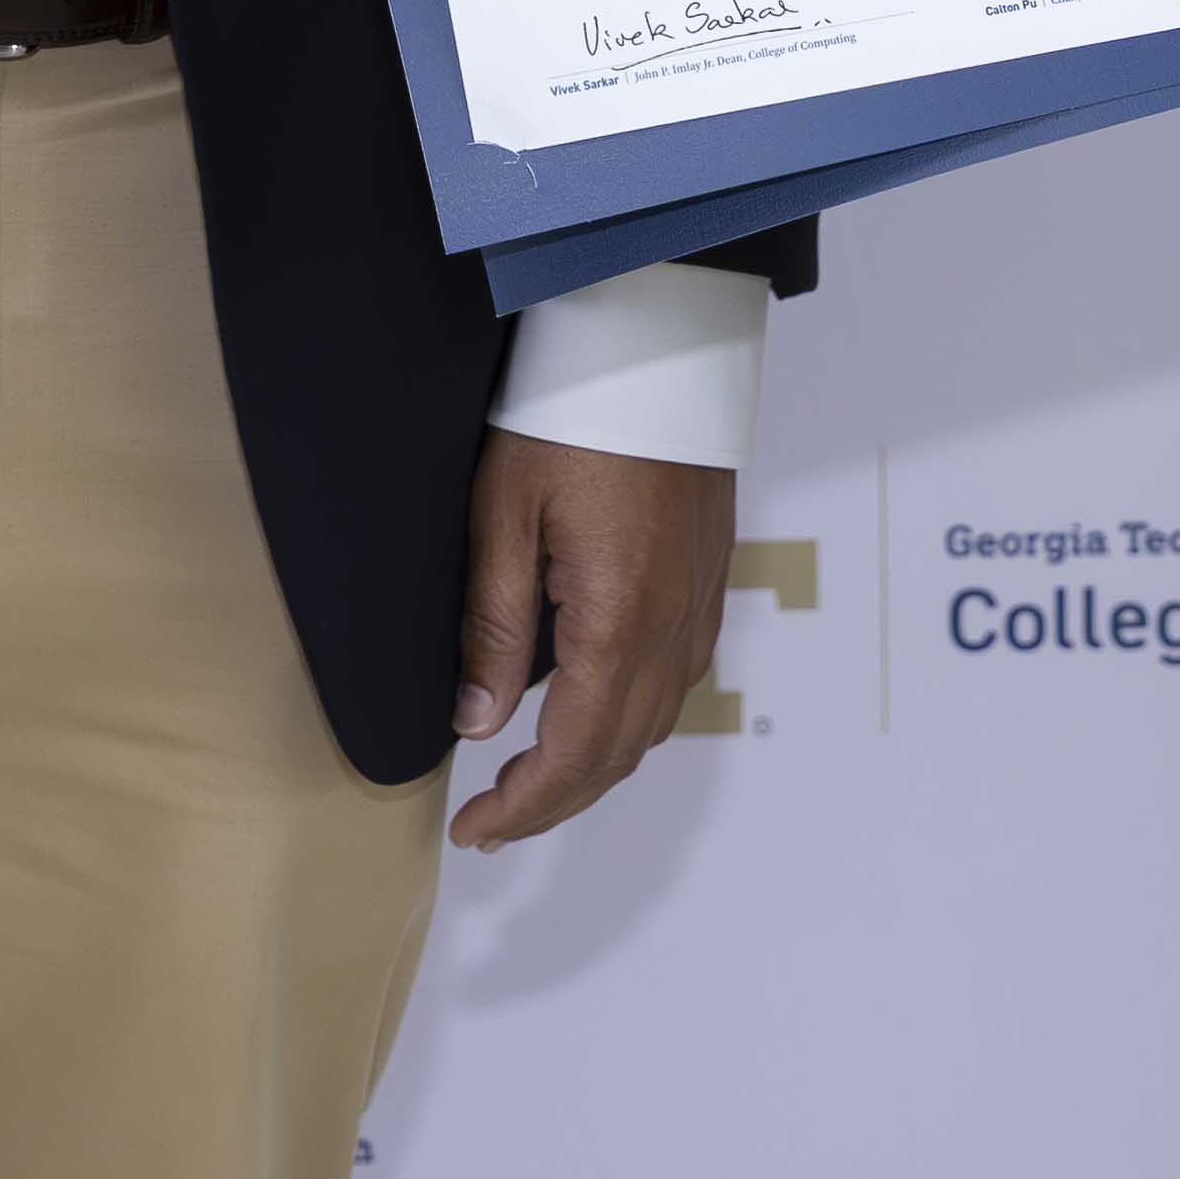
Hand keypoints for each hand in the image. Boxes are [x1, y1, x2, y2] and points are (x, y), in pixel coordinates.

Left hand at [447, 431, 731, 850]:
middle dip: (552, 803)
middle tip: (491, 823)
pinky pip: (675, 681)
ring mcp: (699, 606)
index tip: (472, 830)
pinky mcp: (707, 582)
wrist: (657, 348)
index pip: (572, 753)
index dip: (522, 807)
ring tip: (529, 781)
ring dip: (592, 767)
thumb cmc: (570, 416)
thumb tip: (476, 725)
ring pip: (651, 725)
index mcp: (618, 621)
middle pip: (617, 755)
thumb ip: (492, 626)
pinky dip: (628, 721)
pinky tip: (588, 713)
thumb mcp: (501, 515)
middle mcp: (672, 628)